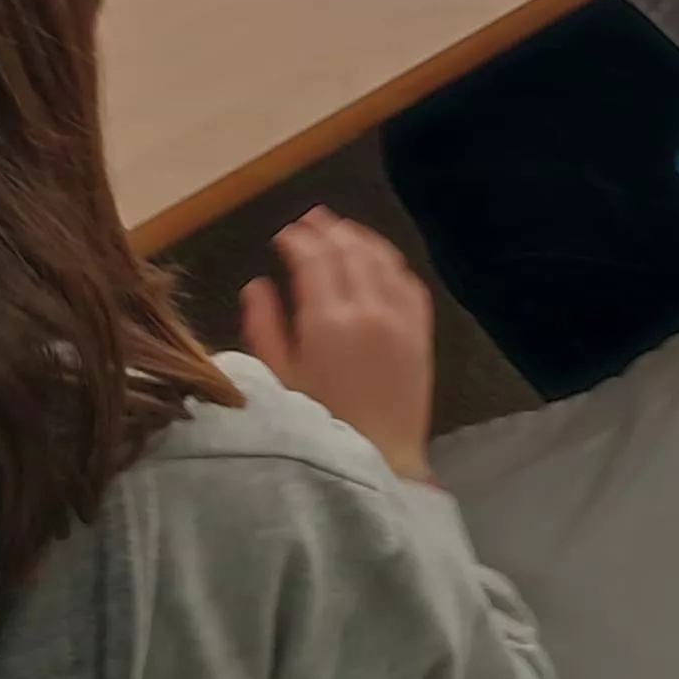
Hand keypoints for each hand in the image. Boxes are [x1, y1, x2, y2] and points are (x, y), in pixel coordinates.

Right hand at [239, 209, 436, 479]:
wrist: (382, 459)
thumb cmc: (322, 424)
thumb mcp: (280, 379)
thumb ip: (265, 326)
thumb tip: (256, 285)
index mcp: (327, 321)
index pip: (312, 259)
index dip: (296, 239)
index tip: (283, 236)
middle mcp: (368, 310)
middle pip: (348, 250)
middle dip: (327, 229)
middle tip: (311, 220)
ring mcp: (400, 319)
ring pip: (382, 259)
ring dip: (360, 238)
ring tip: (341, 230)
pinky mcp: (422, 332)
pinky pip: (410, 283)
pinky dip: (392, 264)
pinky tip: (379, 261)